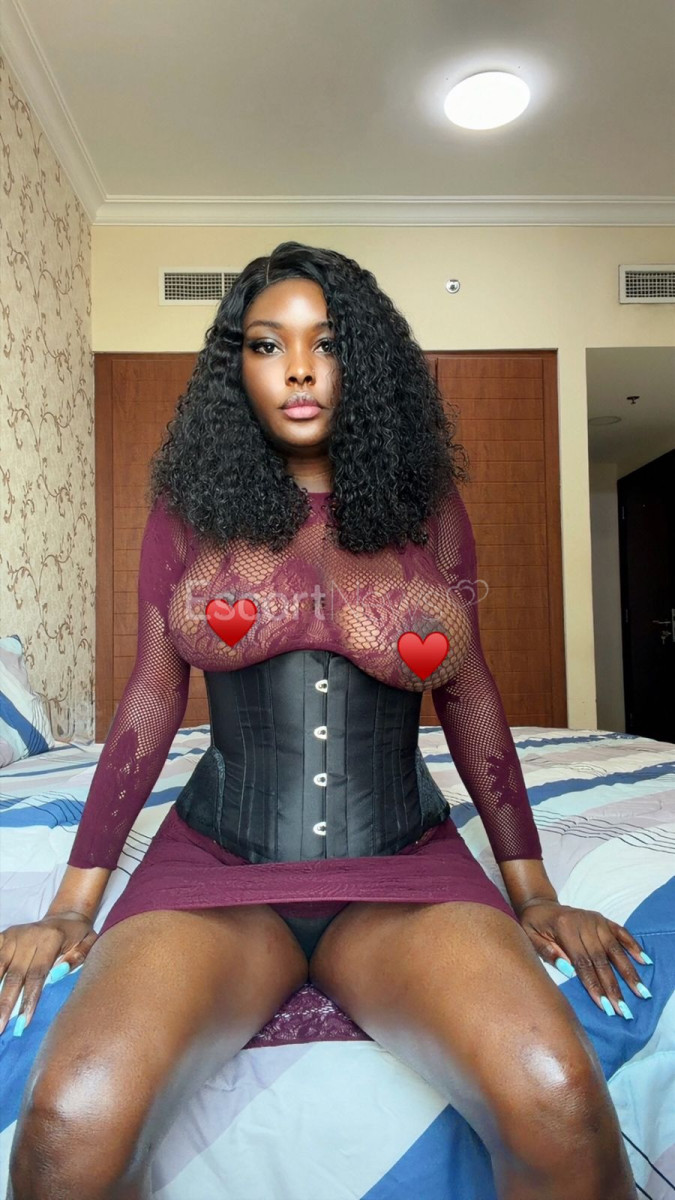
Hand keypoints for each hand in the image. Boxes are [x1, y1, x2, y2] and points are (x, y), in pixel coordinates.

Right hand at [0, 911, 97, 1036]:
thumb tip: (59, 973)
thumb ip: (78, 958)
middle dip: (5, 1004)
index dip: (29, 999)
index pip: (37, 974)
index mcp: (51, 938)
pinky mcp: (4, 936)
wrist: (65, 916)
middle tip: (1, 1028)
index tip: (23, 1023)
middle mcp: (29, 935)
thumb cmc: (78, 936)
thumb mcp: (89, 943)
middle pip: (14, 975)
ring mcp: (14, 935)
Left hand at [517, 899, 652, 1018]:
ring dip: (628, 972)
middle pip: (601, 959)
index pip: (582, 962)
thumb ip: (547, 952)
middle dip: (613, 986)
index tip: (604, 1005)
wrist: (540, 904)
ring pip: (615, 949)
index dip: (594, 985)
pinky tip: (644, 961)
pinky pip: (621, 933)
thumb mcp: (530, 937)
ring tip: (640, 991)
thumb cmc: (533, 925)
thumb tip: (568, 969)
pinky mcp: (603, 919)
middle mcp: (584, 922)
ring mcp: (596, 920)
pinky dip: (633, 946)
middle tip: (623, 1008)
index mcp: (565, 928)